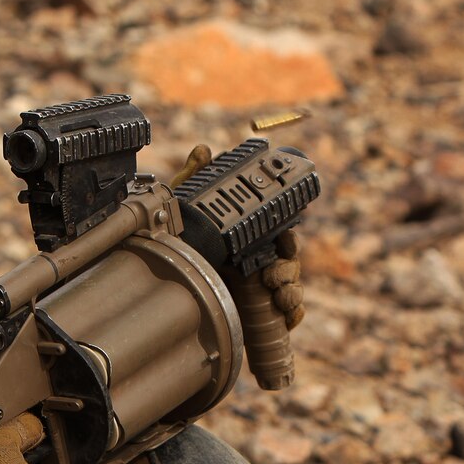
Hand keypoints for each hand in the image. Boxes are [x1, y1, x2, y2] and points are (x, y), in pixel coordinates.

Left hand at [172, 145, 305, 329]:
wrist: (172, 285)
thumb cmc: (184, 245)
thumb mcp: (185, 210)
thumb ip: (195, 177)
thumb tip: (203, 149)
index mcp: (252, 238)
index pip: (282, 235)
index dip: (288, 238)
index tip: (286, 239)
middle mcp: (261, 262)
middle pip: (291, 262)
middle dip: (289, 267)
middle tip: (273, 272)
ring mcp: (262, 288)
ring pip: (291, 287)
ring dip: (290, 290)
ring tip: (276, 291)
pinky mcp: (260, 312)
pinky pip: (287, 313)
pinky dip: (292, 314)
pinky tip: (286, 314)